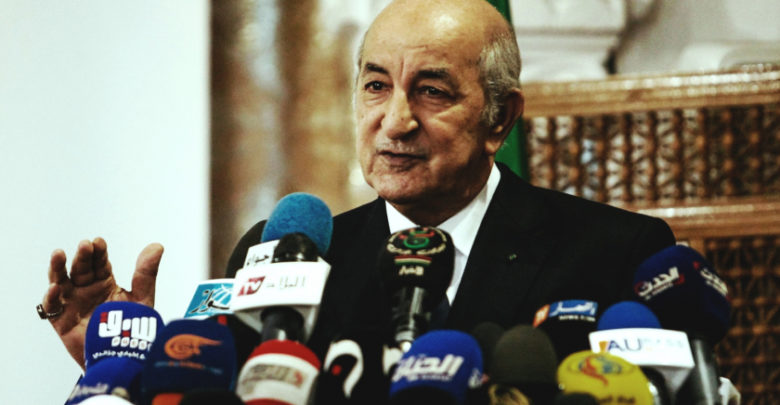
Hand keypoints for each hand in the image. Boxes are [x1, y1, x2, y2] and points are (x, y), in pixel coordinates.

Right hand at [40, 237, 162, 369]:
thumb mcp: (142, 298)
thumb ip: (146, 273)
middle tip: (85, 246)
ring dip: (58, 268)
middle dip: (82, 257)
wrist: (125, 357)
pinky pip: (52, 308)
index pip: (100, 263)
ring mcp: (73, 304)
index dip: (98, 252)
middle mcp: (86, 290)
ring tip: (59, 255)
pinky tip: (55, 288)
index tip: (99, 242)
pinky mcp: (62, 322)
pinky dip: (51, 297)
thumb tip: (157, 246)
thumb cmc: (133, 329)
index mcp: (105, 283)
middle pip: (80, 269)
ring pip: (61, 282)